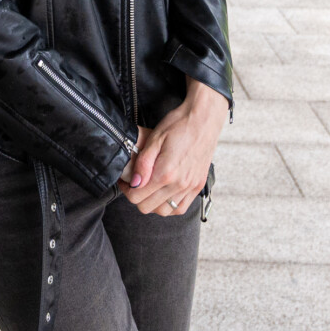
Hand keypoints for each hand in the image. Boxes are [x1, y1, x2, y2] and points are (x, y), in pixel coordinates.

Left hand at [117, 77, 224, 215]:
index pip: (136, 197)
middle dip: (136, 197)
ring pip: (164, 211)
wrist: (203, 119)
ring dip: (152, 204)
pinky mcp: (198, 186)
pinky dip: (169, 206)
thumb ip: (143, 164)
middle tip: (134, 183)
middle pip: (148, 207)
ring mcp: (190, 187)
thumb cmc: (178, 125)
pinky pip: (181, 208)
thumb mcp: (154, 139)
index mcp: (165, 173)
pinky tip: (163, 194)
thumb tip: (134, 183)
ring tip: (148, 189)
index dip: (126, 189)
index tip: (125, 180)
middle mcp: (179, 185)